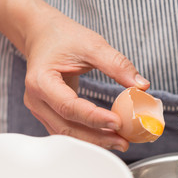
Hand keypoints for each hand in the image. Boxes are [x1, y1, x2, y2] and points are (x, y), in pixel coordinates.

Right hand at [0, 0, 149, 150]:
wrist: (42, 36)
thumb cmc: (62, 37)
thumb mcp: (91, 44)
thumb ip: (116, 64)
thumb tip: (142, 85)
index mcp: (41, 81)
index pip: (68, 106)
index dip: (94, 118)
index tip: (118, 122)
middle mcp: (35, 99)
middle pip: (66, 127)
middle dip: (97, 138)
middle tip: (124, 141)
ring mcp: (39, 109)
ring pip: (66, 133)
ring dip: (93, 140)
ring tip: (119, 141)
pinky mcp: (46, 113)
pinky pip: (65, 129)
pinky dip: (86, 135)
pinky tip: (105, 135)